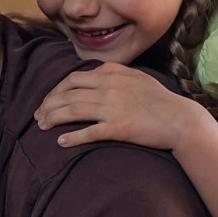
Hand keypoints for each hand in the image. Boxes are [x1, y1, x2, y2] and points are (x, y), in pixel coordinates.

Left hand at [35, 63, 203, 149]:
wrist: (179, 119)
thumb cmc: (160, 100)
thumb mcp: (136, 77)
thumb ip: (114, 73)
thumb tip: (94, 74)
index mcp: (112, 74)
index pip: (73, 78)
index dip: (56, 90)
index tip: (48, 100)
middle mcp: (109, 88)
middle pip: (68, 94)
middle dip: (48, 104)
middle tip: (38, 116)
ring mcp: (113, 108)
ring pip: (73, 110)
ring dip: (53, 118)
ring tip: (41, 126)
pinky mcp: (118, 128)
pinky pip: (89, 132)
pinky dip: (72, 137)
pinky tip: (61, 142)